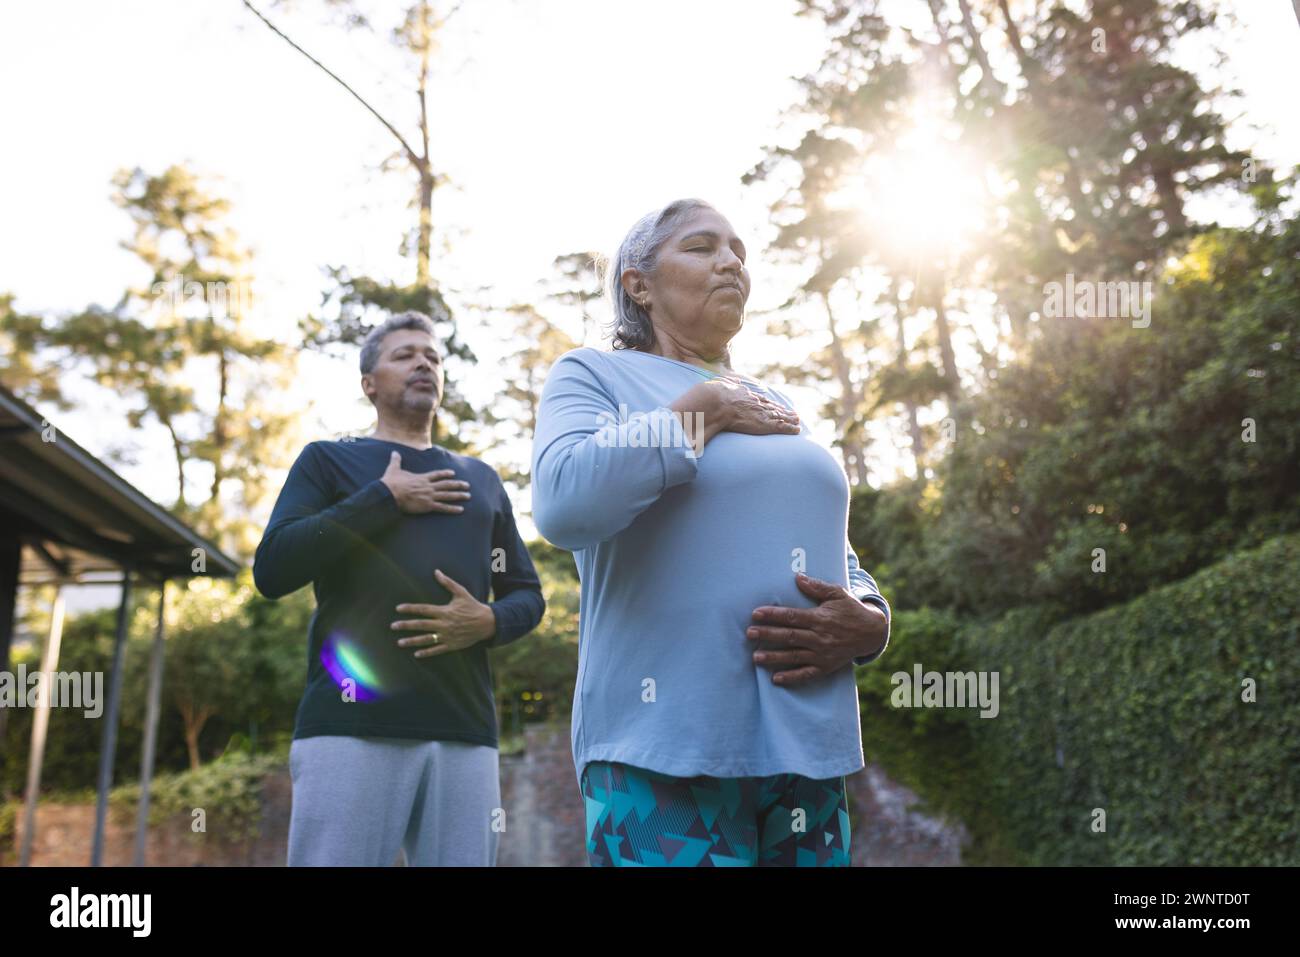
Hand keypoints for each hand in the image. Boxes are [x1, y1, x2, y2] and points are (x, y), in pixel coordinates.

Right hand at [380, 451, 470, 514]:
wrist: (390, 494)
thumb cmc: (391, 483)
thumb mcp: (394, 469)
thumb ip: (396, 461)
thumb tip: (394, 452)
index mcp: (422, 478)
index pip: (437, 475)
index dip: (445, 474)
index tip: (453, 473)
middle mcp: (428, 486)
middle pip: (447, 484)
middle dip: (458, 485)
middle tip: (468, 485)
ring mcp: (429, 496)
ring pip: (448, 495)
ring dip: (459, 495)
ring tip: (468, 496)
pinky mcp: (428, 506)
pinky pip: (443, 508)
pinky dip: (452, 509)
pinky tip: (461, 510)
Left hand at [390, 569, 495, 657]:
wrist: (487, 622)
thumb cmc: (472, 606)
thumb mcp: (461, 592)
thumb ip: (447, 583)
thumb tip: (436, 572)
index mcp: (444, 611)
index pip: (424, 609)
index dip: (410, 608)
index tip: (398, 609)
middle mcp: (444, 624)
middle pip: (421, 625)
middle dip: (406, 625)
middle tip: (392, 626)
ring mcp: (447, 636)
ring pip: (426, 639)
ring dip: (412, 641)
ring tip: (399, 642)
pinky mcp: (452, 645)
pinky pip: (437, 649)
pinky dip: (427, 652)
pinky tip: (416, 654)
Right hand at [669, 377, 799, 448]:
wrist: (709, 403)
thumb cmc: (702, 400)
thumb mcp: (704, 392)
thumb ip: (705, 394)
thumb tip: (700, 396)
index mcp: (737, 394)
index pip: (753, 399)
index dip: (761, 402)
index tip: (768, 403)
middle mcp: (750, 401)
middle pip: (768, 406)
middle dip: (779, 409)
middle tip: (790, 412)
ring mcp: (756, 411)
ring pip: (777, 415)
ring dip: (788, 419)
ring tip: (797, 421)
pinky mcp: (761, 423)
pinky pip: (779, 426)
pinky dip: (789, 428)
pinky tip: (796, 429)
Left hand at [746, 573, 887, 684]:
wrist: (872, 632)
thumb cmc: (850, 609)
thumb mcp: (837, 594)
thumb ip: (817, 587)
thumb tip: (798, 577)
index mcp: (820, 618)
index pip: (792, 617)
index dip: (773, 615)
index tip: (756, 613)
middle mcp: (820, 637)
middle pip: (789, 636)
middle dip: (768, 635)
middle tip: (749, 633)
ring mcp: (822, 654)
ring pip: (794, 656)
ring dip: (774, 657)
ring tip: (755, 657)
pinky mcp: (826, 667)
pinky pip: (806, 674)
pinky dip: (791, 677)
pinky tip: (775, 678)